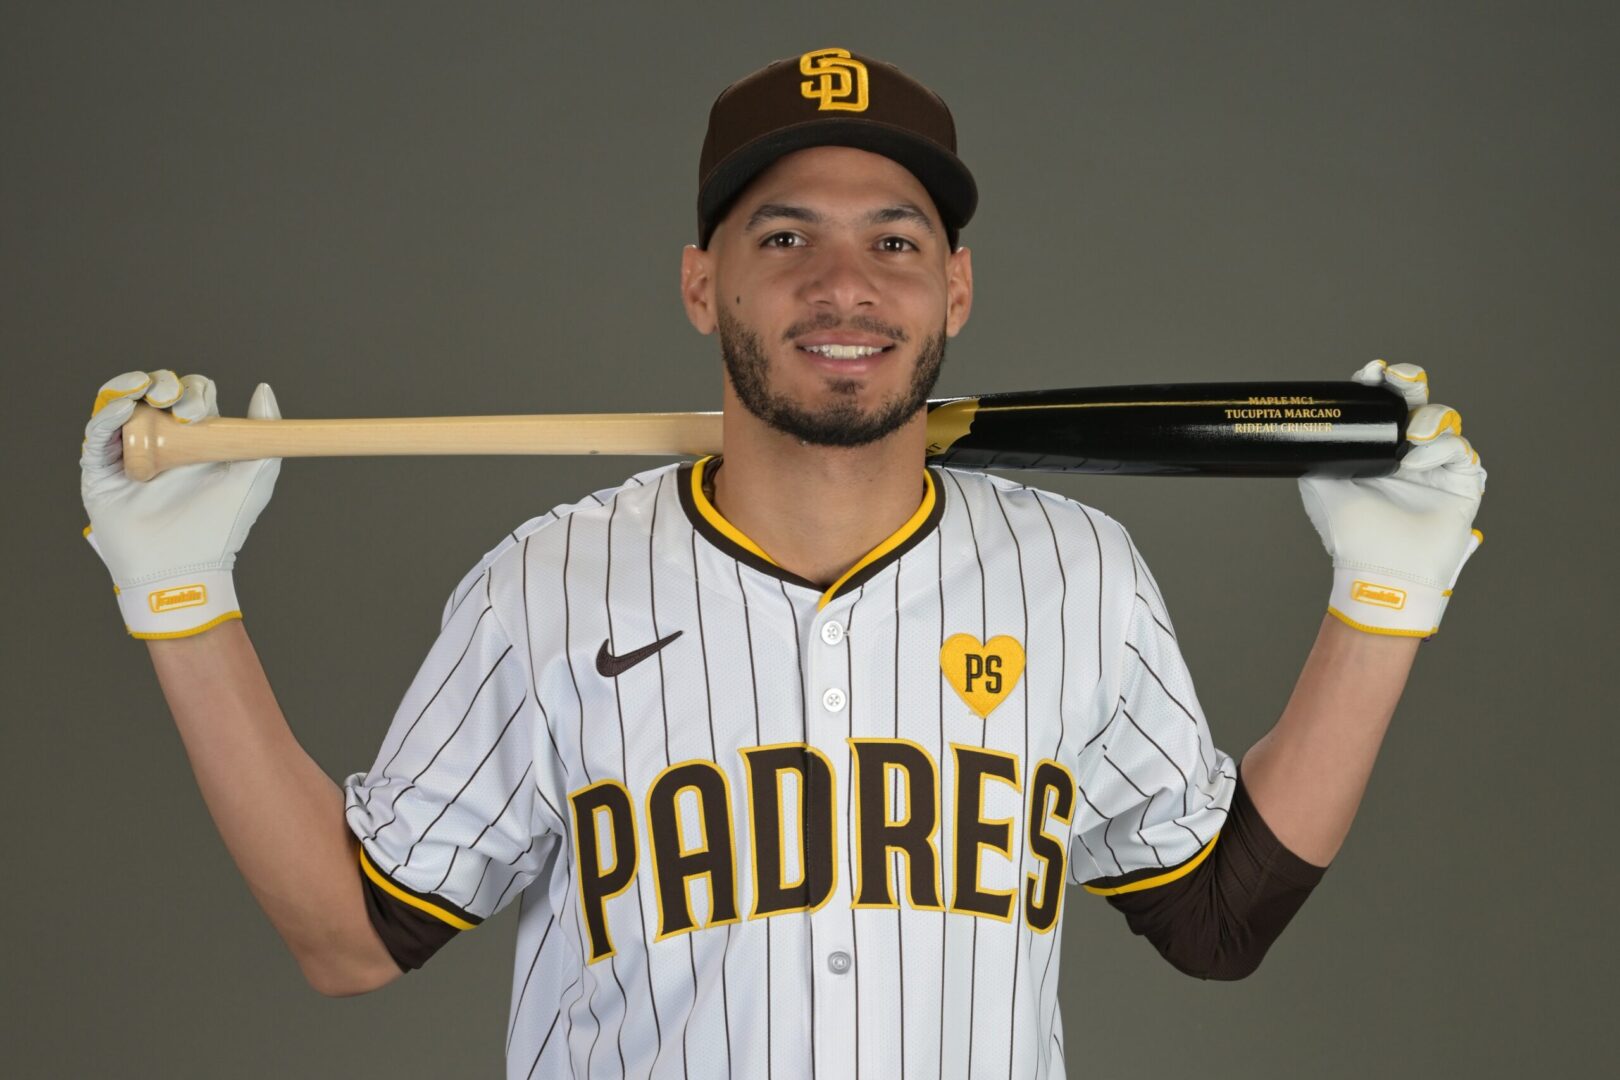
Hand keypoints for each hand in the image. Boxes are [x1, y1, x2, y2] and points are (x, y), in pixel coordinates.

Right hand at [80, 370, 282, 638]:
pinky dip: (107, 416)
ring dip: (130, 388)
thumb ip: (265, 433)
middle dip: (165, 387)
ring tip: (145, 391)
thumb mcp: (255, 476)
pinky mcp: (100, 472)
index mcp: (195, 441)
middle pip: (155, 395)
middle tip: (177, 404)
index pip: (189, 396)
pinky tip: (123, 409)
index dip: (193, 392)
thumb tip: (264, 390)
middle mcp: (161, 444)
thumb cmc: (222, 526)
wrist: (184, 566)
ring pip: (121, 405)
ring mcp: (128, 455)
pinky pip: (97, 435)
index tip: (200, 407)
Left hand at [1298, 360, 1485, 636]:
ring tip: (1410, 438)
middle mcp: (1408, 453)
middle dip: (1412, 382)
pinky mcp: (1461, 484)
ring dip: (1428, 419)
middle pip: (1419, 401)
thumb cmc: (1348, 533)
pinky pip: (1461, 451)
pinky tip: (1418, 463)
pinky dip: (1441, 450)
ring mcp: (1436, 467)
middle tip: (1401, 380)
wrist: (1375, 568)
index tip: (1371, 372)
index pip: (1384, 405)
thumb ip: (1319, 448)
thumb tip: (1303, 420)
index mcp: (1377, 448)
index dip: (1381, 384)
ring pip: (1445, 420)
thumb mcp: (1318, 482)